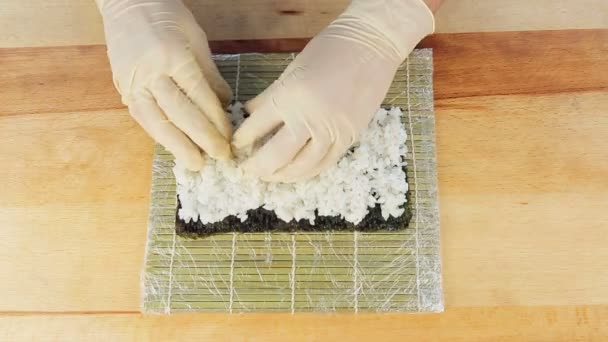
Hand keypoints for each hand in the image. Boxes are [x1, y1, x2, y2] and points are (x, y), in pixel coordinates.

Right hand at [96, 0, 232, 169]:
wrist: (126, 2)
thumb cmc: (167, 15)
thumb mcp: (196, 38)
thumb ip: (210, 73)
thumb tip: (225, 104)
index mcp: (172, 56)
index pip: (198, 96)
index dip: (215, 121)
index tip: (230, 138)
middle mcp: (151, 72)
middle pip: (179, 113)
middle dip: (202, 139)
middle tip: (220, 157)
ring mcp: (133, 82)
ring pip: (156, 121)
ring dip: (178, 146)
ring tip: (196, 164)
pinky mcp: (123, 88)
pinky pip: (143, 118)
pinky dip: (160, 135)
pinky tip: (174, 147)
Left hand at [233, 0, 433, 181]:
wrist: (372, 45)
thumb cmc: (329, 50)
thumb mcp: (292, 70)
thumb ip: (270, 96)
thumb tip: (250, 113)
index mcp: (290, 96)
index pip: (257, 127)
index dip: (243, 139)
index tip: (237, 144)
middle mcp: (309, 118)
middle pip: (276, 156)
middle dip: (258, 167)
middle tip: (248, 170)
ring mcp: (332, 131)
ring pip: (302, 167)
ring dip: (282, 175)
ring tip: (271, 176)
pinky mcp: (350, 137)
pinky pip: (325, 163)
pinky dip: (308, 172)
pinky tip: (297, 173)